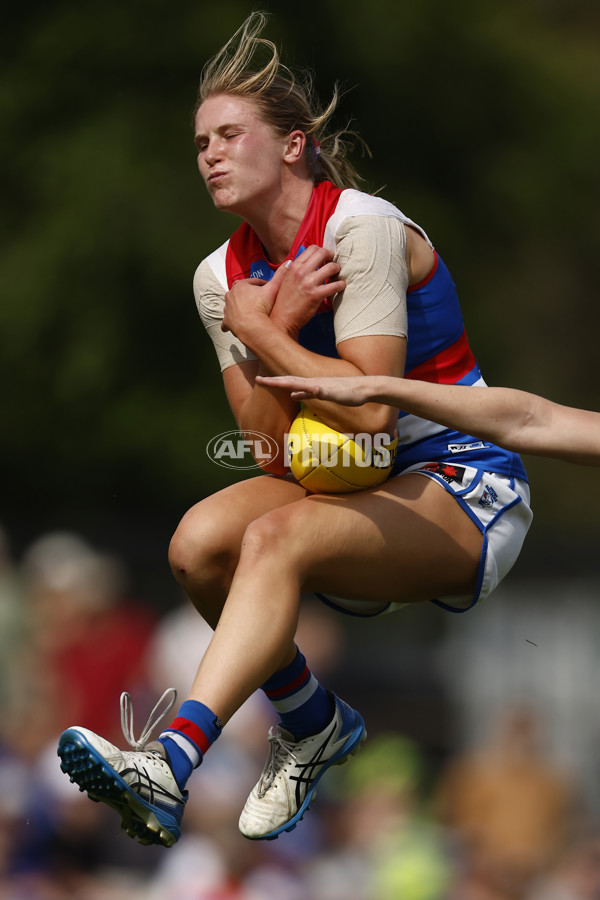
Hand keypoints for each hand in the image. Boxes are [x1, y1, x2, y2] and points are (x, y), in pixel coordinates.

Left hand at [221, 262, 289, 336]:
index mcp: (241, 285)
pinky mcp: (227, 321)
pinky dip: (230, 321)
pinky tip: (234, 324)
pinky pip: (227, 321)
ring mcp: (228, 308)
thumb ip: (280, 275)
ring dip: (240, 307)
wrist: (252, 326)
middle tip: (260, 300)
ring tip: (251, 311)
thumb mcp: (273, 289)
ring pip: (233, 305)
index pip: (254, 282)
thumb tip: (288, 263)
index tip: (269, 289)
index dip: (263, 285)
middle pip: (242, 292)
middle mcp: (231, 295)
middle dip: (250, 295)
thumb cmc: (261, 307)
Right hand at [255, 374, 375, 405]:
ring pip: (296, 384)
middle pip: (289, 381)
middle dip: (273, 381)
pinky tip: (294, 395)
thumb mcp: (338, 394)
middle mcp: (314, 383)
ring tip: (272, 384)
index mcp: (314, 384)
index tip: (259, 380)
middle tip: (258, 379)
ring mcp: (319, 385)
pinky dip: (296, 392)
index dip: (274, 382)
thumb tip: (311, 389)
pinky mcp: (324, 390)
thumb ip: (323, 392)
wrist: (367, 388)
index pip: (289, 382)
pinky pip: (306, 391)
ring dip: (283, 385)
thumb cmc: (354, 393)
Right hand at [269, 245, 345, 337]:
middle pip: (323, 253)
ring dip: (337, 270)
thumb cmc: (283, 302)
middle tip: (333, 264)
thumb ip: (289, 269)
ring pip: (332, 267)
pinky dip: (341, 285)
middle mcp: (301, 272)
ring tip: (337, 275)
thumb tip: (293, 261)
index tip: (325, 257)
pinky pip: (335, 285)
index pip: (312, 248)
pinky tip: (340, 286)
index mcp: (293, 267)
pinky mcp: (316, 295)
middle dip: (332, 257)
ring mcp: (309, 283)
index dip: (322, 251)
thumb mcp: (283, 280)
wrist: (282, 319)